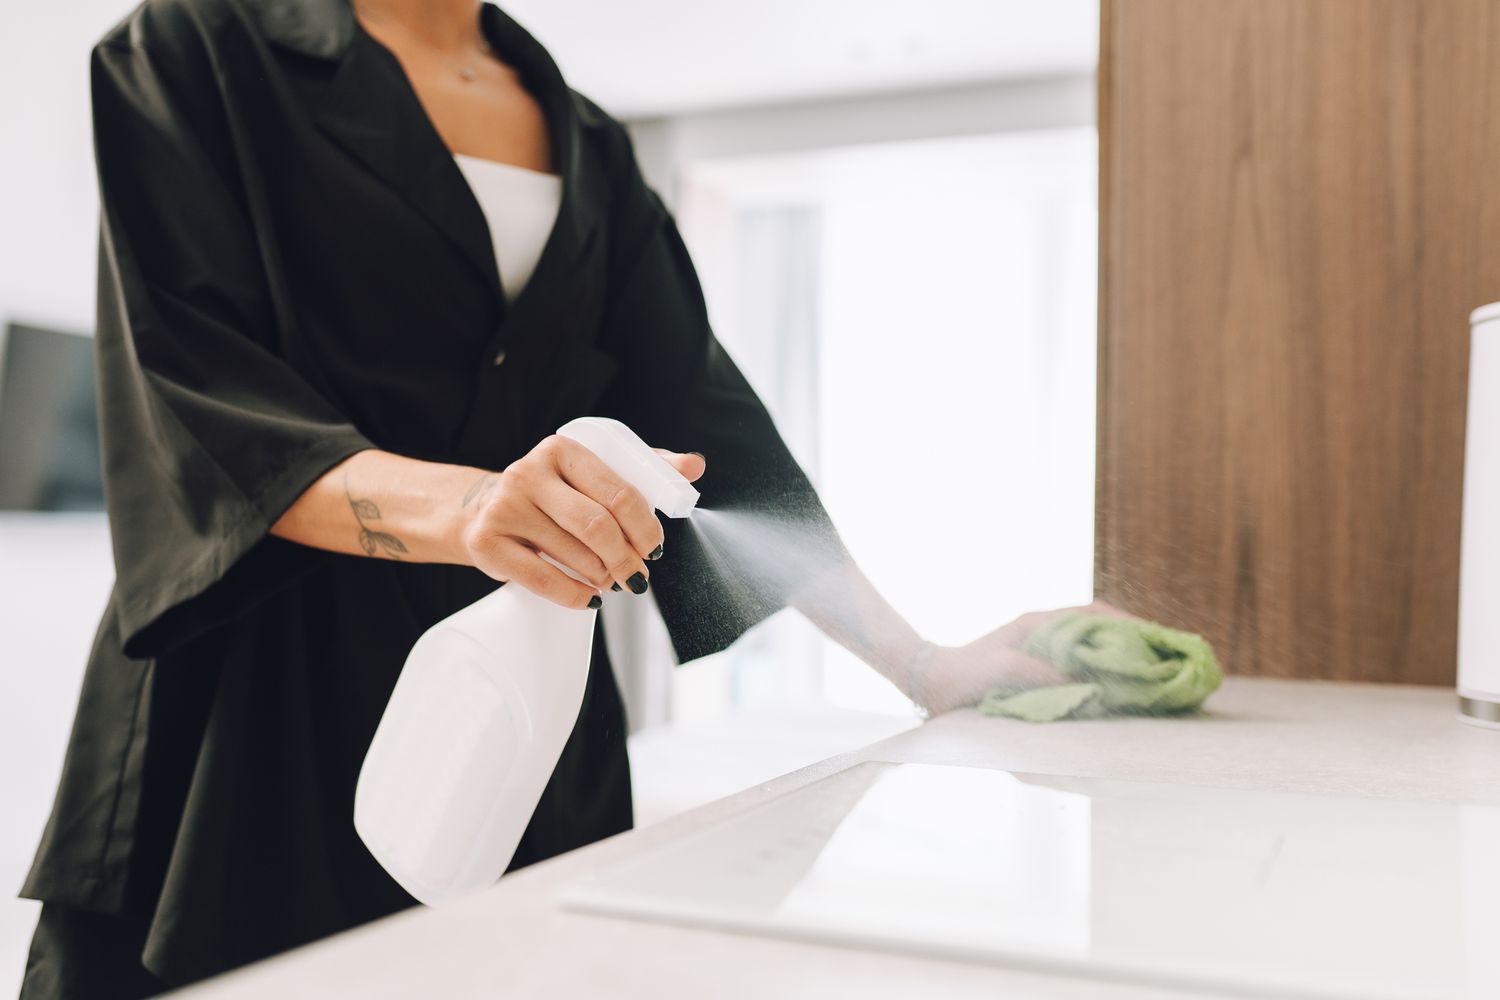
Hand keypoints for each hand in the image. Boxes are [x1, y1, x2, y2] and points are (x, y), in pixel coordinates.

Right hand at [458, 436, 705, 607]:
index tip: (654, 548)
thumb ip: (644, 470)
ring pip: (574, 554)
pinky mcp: (487, 541)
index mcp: (563, 449)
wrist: (481, 511)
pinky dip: (575, 595)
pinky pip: (542, 578)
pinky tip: (590, 598)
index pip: (619, 492)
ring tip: (611, 581)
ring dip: (603, 577)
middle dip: (626, 558)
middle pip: (597, 525)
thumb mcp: (593, 474)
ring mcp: (504, 507)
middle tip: (637, 576)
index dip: (645, 527)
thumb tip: (695, 465)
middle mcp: (529, 473)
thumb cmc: (553, 495)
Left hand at [911, 599, 1138, 715]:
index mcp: (1040, 623)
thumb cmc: (966, 672)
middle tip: (1165, 658)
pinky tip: (1115, 691)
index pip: (1095, 613)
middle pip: (1100, 628)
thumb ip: (1044, 673)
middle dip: (1133, 641)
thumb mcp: (1006, 670)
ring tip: (1150, 675)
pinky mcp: (1037, 671)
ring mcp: (1042, 650)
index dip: (1128, 624)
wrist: (932, 683)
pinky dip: (1100, 675)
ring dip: (1119, 658)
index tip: (1156, 638)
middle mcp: (1045, 632)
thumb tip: (1087, 684)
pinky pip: (1078, 667)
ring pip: (1092, 647)